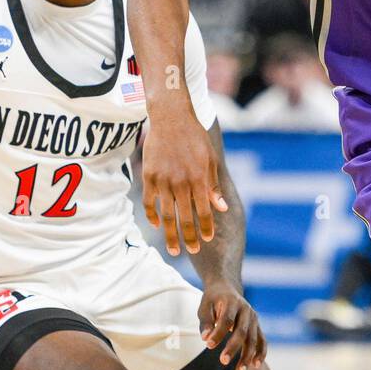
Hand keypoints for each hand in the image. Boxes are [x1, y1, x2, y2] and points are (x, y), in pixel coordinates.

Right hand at [140, 111, 226, 254]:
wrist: (171, 118)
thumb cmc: (195, 138)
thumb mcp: (210, 160)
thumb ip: (214, 186)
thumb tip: (221, 209)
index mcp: (199, 179)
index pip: (204, 211)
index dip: (205, 228)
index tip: (206, 240)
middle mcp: (181, 182)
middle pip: (184, 218)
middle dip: (188, 237)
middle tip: (190, 251)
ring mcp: (163, 181)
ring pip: (166, 215)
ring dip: (170, 234)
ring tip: (173, 249)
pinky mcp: (149, 176)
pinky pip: (149, 202)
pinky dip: (152, 215)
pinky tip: (156, 225)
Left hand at [197, 279, 265, 369]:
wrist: (226, 289)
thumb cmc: (213, 300)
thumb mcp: (205, 306)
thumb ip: (205, 321)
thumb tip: (206, 338)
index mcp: (232, 302)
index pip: (226, 320)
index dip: (218, 333)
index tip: (208, 346)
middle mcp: (246, 310)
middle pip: (241, 331)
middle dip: (233, 347)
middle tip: (223, 361)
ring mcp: (254, 318)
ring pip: (253, 339)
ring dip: (247, 356)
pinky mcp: (257, 326)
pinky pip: (262, 340)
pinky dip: (261, 353)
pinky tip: (255, 365)